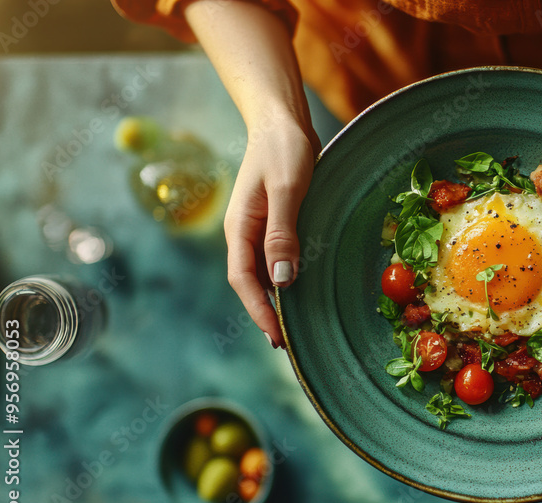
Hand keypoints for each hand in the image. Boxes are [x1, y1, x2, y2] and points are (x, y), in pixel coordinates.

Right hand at [224, 118, 319, 347]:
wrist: (282, 120)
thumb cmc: (283, 149)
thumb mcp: (286, 189)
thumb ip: (282, 233)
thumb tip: (282, 279)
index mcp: (240, 227)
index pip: (243, 280)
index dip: (259, 310)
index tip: (276, 336)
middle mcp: (245, 232)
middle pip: (251, 282)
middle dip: (266, 312)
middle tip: (287, 343)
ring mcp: (258, 228)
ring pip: (263, 272)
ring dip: (276, 298)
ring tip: (296, 325)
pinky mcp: (274, 222)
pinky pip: (275, 257)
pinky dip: (285, 277)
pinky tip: (301, 289)